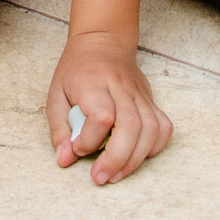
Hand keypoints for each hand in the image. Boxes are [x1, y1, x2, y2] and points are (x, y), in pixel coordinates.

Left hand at [47, 33, 172, 184]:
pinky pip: (163, 128)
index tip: (77, 147)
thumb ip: (59, 129)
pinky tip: (136, 157)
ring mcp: (140, 95)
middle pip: (130, 126)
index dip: (90, 140)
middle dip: (117, 159)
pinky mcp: (151, 101)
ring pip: (151, 129)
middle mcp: (120, 88)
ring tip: (115, 175)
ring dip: (135, 159)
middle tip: (100, 178)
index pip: (101, 116)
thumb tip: (65, 160)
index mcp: (93, 83)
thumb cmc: (76, 71)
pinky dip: (154, 148)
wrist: (102, 42)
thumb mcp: (56, 95)